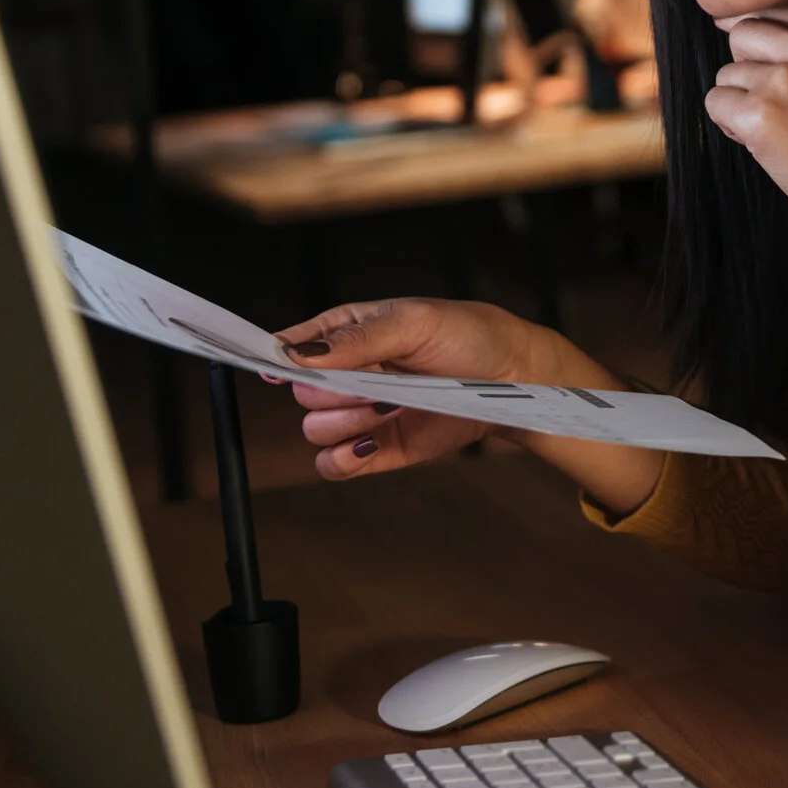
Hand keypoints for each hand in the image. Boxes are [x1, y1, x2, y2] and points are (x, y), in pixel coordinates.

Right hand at [270, 297, 547, 480]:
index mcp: (348, 333)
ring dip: (345, 423)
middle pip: (302, 393)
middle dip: (333, 393)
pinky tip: (370, 443)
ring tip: (390, 408)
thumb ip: (357, 340)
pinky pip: (335, 465)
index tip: (276, 369)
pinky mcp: (379, 447)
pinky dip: (343, 460)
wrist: (512, 380)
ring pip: (315, 429)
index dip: (277, 357)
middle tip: (376, 385)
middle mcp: (348, 374)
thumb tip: (299, 354)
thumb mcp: (414, 322)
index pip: (292, 345)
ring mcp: (362, 413)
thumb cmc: (468, 336)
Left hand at [703, 6, 787, 271]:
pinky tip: (765, 144)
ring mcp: (783, 79)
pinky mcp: (760, 115)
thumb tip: (730, 26)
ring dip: (742, 104)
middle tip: (781, 107)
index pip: (771, 14)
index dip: (766, 50)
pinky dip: (732, 127)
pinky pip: (716, 104)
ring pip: (726, 75)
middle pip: (742, 36)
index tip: (781, 79)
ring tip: (782, 131)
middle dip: (749, 70)